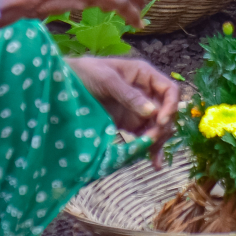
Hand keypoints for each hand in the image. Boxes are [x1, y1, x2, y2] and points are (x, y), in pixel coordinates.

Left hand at [64, 54, 180, 162]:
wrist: (64, 84)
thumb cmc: (86, 73)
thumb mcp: (106, 79)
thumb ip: (128, 95)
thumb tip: (152, 112)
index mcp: (144, 75)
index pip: (169, 90)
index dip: (170, 106)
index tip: (160, 121)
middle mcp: (146, 92)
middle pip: (166, 111)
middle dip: (162, 127)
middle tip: (149, 141)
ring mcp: (139, 109)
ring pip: (159, 127)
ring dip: (158, 141)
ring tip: (151, 157)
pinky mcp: (130, 123)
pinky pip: (145, 135)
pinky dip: (150, 148)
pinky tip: (154, 162)